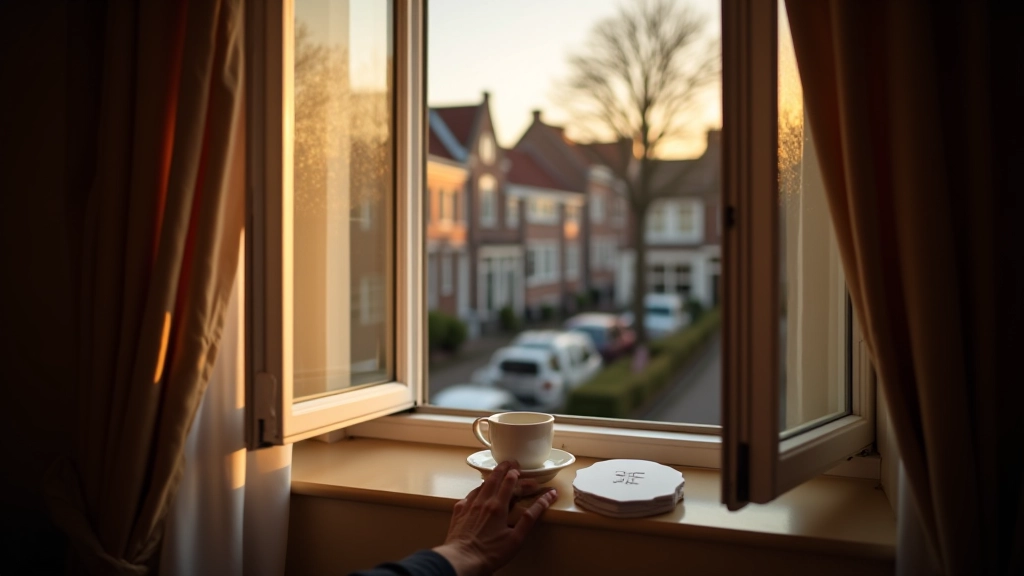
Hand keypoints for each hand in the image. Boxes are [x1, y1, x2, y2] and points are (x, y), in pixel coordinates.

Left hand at [434, 461, 557, 575]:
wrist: (461, 560)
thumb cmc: (491, 552)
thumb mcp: (517, 537)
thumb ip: (531, 516)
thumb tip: (547, 498)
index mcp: (498, 506)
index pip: (508, 483)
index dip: (515, 474)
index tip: (520, 468)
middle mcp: (483, 501)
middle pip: (494, 478)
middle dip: (503, 468)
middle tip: (510, 462)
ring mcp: (469, 505)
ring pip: (481, 485)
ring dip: (490, 477)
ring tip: (496, 473)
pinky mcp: (459, 512)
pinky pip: (469, 495)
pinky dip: (476, 490)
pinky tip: (477, 492)